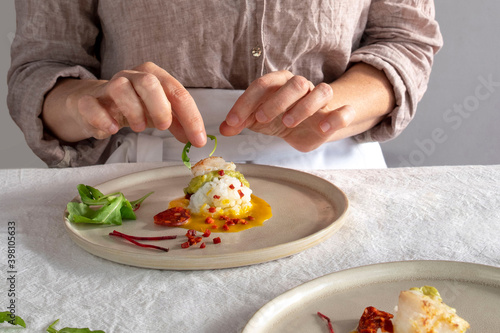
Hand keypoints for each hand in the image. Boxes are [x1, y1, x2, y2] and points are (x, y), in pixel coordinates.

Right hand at [44, 62, 206, 146]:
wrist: (95, 103)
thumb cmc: (134, 106)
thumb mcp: (160, 112)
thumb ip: (179, 123)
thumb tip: (196, 138)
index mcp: (154, 76)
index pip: (177, 92)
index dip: (191, 117)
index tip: (198, 139)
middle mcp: (132, 76)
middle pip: (149, 82)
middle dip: (160, 107)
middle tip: (164, 127)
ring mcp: (109, 85)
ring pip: (120, 88)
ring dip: (134, 111)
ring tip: (139, 128)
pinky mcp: (89, 100)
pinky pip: (92, 105)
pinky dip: (103, 118)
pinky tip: (112, 129)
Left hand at [219, 70, 354, 151]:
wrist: (310, 126)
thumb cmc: (280, 118)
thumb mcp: (258, 121)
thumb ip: (240, 123)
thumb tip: (223, 130)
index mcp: (280, 83)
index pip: (262, 85)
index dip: (245, 102)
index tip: (233, 122)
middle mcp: (301, 87)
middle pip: (295, 83)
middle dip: (277, 101)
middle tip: (262, 119)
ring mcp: (320, 99)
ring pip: (321, 91)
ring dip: (304, 107)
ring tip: (288, 124)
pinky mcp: (335, 114)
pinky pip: (343, 111)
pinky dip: (336, 118)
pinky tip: (322, 129)